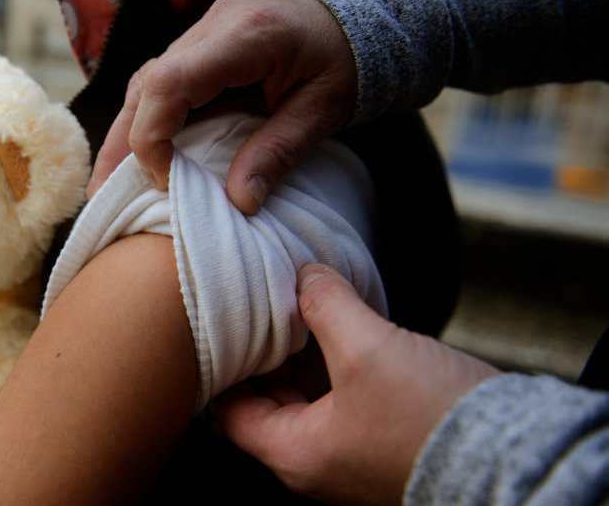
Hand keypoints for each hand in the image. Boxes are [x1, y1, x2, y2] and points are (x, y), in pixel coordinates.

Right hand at [87, 0, 356, 213]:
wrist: (350, 16)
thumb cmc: (342, 62)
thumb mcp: (323, 110)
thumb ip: (279, 152)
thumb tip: (238, 203)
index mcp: (246, 36)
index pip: (171, 81)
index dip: (153, 135)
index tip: (166, 181)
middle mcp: (212, 26)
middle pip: (146, 82)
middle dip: (122, 143)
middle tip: (104, 195)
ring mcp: (201, 32)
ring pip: (143, 82)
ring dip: (125, 133)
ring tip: (108, 183)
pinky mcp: (198, 45)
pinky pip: (158, 81)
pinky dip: (143, 120)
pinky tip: (135, 154)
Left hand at [216, 264, 500, 504]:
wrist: (512, 454)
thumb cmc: (431, 417)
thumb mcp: (367, 348)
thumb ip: (325, 306)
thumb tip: (305, 274)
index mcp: (295, 454)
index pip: (229, 413)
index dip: (225, 366)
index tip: (227, 325)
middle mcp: (315, 463)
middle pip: (266, 403)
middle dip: (265, 355)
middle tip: (264, 309)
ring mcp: (348, 456)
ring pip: (305, 399)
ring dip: (302, 357)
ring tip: (301, 310)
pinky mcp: (379, 443)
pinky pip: (339, 402)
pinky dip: (333, 368)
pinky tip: (343, 330)